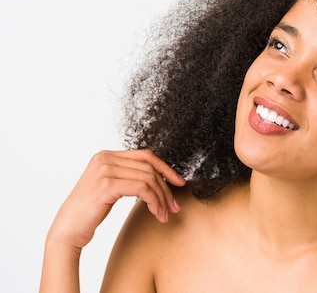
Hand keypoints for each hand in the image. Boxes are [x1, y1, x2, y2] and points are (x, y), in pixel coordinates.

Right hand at [47, 149, 185, 250]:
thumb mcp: (112, 186)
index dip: (165, 168)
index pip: (145, 155)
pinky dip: (154, 201)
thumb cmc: (91, 211)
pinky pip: (142, 188)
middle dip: (166, 187)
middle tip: (174, 206)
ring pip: (149, 178)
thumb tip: (161, 176)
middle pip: (149, 167)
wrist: (67, 230)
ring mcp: (104, 170)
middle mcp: (105, 158)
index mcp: (106, 155)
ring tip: (164, 214)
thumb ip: (129, 175)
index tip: (179, 183)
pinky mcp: (106, 185)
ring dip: (162, 198)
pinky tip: (156, 213)